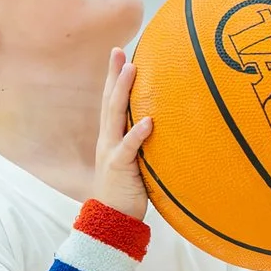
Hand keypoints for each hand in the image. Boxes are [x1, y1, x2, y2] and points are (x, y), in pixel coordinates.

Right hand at [94, 46, 152, 218]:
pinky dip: (137, 134)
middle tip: (119, 51)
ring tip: (132, 69)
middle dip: (115, 75)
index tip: (119, 53)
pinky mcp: (118, 167)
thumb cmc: (127, 190)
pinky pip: (128, 148)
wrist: (112, 219)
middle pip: (109, 101)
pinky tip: (148, 121)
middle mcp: (108, 139)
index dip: (114, 77)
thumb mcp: (134, 161)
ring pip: (115, 116)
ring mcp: (111, 151)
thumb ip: (142, 143)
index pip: (111, 101)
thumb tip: (162, 125)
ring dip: (123, 92)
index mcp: (111, 137)